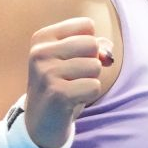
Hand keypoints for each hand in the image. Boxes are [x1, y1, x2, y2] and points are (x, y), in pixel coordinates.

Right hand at [25, 17, 112, 147]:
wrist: (40, 122)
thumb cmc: (61, 85)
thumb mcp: (74, 60)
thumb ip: (95, 48)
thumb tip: (107, 52)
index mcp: (43, 38)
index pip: (86, 25)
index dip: (91, 45)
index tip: (74, 60)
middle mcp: (40, 52)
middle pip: (92, 44)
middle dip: (92, 63)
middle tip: (75, 78)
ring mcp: (47, 73)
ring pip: (95, 65)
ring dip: (91, 80)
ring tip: (73, 89)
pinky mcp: (57, 93)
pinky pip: (94, 86)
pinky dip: (90, 95)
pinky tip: (73, 100)